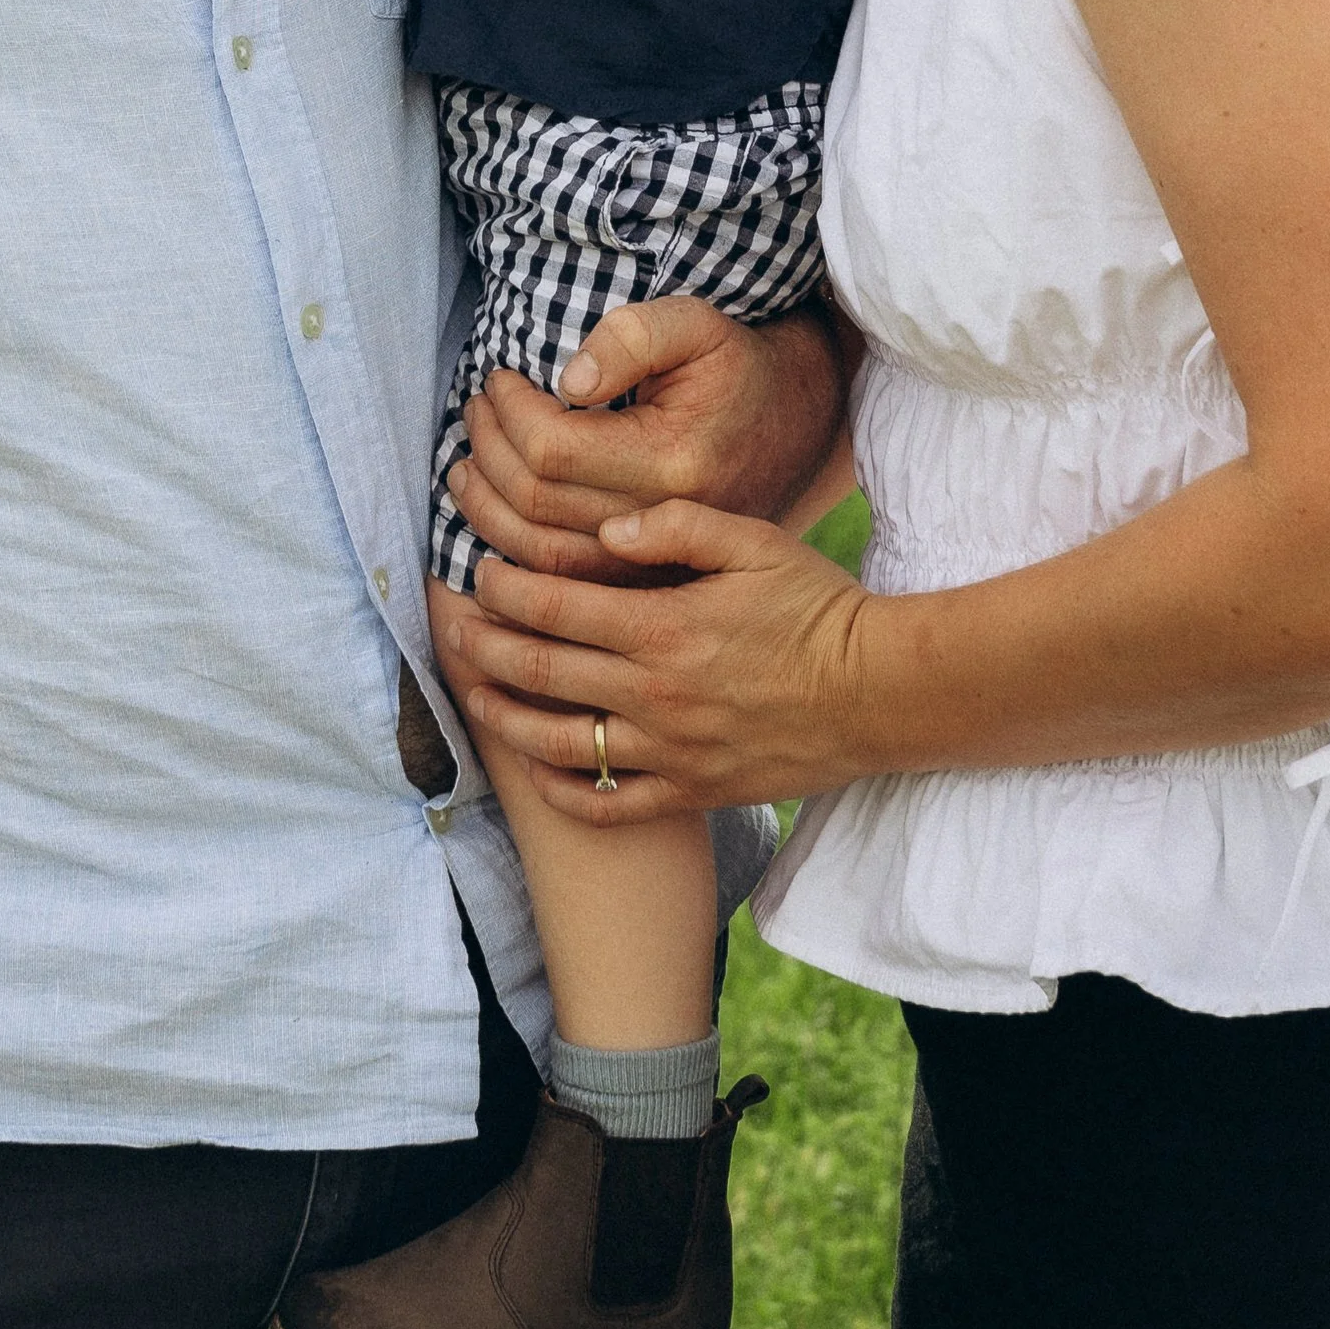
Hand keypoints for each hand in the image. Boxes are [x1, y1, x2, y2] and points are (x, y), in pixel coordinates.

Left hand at [439, 497, 880, 818]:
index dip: (502, 591)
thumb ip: (677, 524)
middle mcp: (655, 693)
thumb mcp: (754, 541)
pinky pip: (608, 804)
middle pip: (539, 671)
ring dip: (503, 717)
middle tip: (452, 627)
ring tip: (475, 694)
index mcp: (664, 625)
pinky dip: (562, 789)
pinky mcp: (689, 793)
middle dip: (483, 646)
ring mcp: (669, 751)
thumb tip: (607, 525)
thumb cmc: (816, 607)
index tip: (477, 575)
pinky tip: (537, 766)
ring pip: (558, 742)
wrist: (877, 694)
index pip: (554, 606)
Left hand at [451, 298, 847, 578]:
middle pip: (536, 509)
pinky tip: (489, 527)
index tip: (496, 382)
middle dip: (487, 457)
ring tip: (464, 470)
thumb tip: (567, 384)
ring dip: (485, 516)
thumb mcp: (700, 326)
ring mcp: (659, 571)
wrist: (800, 436)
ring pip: (539, 562)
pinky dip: (513, 559)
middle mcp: (663, 528)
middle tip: (473, 418)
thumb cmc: (739, 373)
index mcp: (674, 464)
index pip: (553, 450)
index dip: (509, 414)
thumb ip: (633, 338)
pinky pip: (563, 589)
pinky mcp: (655, 595)